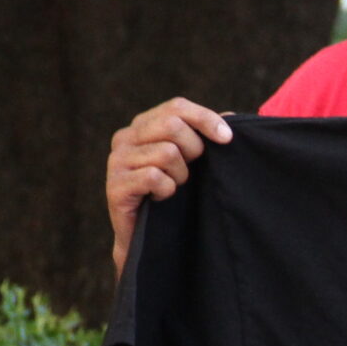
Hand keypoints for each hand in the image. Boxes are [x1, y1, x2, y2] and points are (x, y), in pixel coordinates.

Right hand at [107, 98, 231, 273]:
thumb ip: (206, 136)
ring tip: (173, 186)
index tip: (227, 138)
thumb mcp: (191, 160)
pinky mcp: (115, 186)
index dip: (206, 119)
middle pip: (172, 124)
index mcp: (142, 125)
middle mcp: (125, 138)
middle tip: (191, 170)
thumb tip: (231, 116)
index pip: (176, 106)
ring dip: (180, 175)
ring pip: (166, 152)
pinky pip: (153, 176)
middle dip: (193, 149)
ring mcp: (116, 161)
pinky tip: (160, 197)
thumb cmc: (173, 194)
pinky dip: (166, 190)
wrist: (148, 238)